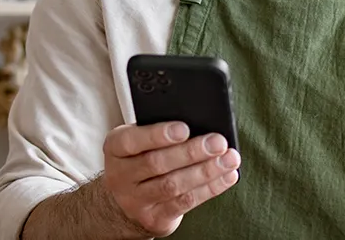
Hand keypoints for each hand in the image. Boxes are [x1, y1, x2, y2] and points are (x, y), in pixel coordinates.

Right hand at [98, 122, 241, 236]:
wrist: (123, 203)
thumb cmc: (139, 161)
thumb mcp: (138, 143)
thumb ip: (158, 133)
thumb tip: (200, 125)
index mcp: (116, 149)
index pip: (132, 141)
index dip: (158, 135)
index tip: (184, 128)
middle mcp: (120, 176)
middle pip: (157, 163)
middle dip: (191, 152)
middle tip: (218, 142)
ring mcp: (136, 200)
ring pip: (173, 185)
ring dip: (206, 171)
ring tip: (229, 159)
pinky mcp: (154, 218)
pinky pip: (185, 202)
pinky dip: (210, 188)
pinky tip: (226, 176)